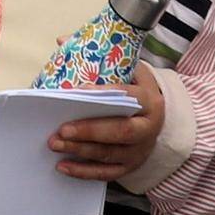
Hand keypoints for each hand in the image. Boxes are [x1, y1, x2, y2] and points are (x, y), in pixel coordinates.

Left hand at [49, 56, 167, 180]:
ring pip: (109, 153)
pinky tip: (62, 166)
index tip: (77, 92)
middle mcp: (148, 128)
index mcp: (150, 101)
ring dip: (80, 150)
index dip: (103, 94)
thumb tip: (62, 40)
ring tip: (55, 143)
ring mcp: (139, 151)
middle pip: (120, 132)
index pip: (127, 97)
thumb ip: (101, 57)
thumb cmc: (136, 92)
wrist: (160, 119)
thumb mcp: (129, 70)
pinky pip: (105, 173)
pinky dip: (83, 171)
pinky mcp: (129, 167)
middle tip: (61, 129)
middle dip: (89, 130)